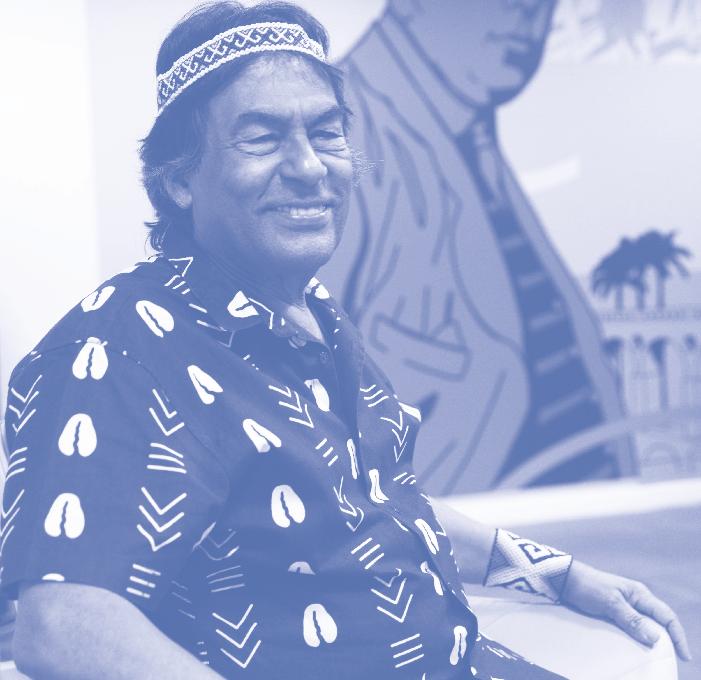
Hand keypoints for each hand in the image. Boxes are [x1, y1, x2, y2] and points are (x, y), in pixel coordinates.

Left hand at [561, 560, 690, 660]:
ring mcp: (625, 606)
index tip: (684, 655)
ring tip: (655, 656)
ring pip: (645, 626)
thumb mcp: (610, 603)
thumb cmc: (588, 586)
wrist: (565, 580)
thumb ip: (632, 620)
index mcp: (639, 594)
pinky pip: (631, 627)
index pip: (667, 616)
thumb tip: (655, 638)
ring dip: (651, 639)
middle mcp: (636, 600)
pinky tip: (635, 648)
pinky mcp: (614, 612)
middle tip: (672, 659)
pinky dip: (636, 638)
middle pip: (659, 622)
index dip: (678, 635)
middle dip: (667, 639)